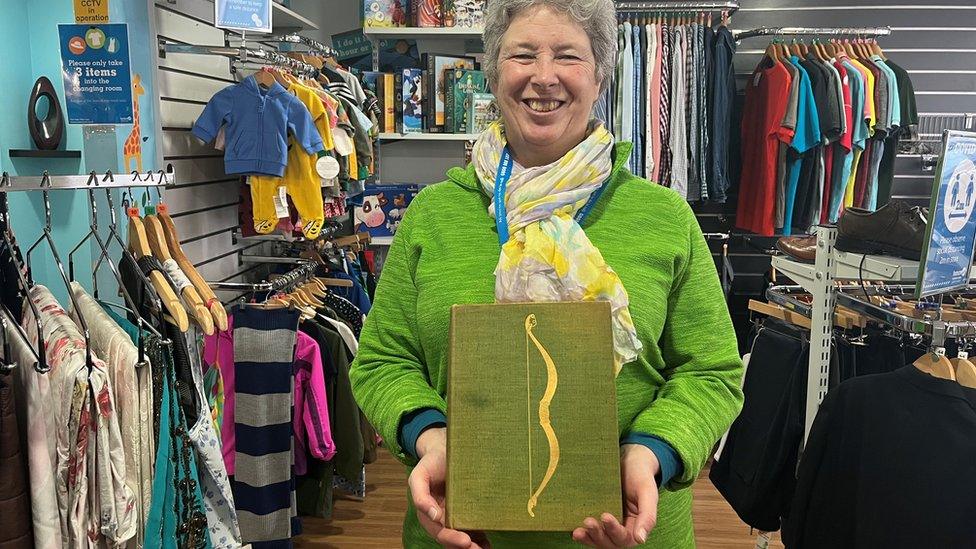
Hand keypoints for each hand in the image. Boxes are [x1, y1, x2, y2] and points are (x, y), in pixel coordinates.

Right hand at [408, 427, 490, 548]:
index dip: (451, 538)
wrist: (444, 450)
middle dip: (464, 546)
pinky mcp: (468, 512)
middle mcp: (441, 518)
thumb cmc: (431, 463)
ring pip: (462, 537)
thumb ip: (420, 494)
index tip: (465, 540)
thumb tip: (432, 515)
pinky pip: (473, 529)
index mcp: (428, 513)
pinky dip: (480, 539)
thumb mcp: (419, 475)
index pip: (439, 531)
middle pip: (452, 538)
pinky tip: (489, 543)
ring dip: (473, 546)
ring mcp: (455, 516)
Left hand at [572, 444, 659, 547]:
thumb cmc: (640, 475)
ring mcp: (609, 525)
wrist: (629, 461)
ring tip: (578, 531)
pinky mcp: (597, 517)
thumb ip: (648, 516)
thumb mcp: (647, 492)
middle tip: (588, 522)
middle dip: (599, 535)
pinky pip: (591, 532)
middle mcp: (623, 528)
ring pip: (599, 540)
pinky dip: (584, 534)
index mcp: (636, 526)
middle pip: (610, 543)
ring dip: (589, 538)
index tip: (605, 516)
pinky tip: (575, 530)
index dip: (615, 531)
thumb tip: (641, 539)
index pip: (626, 538)